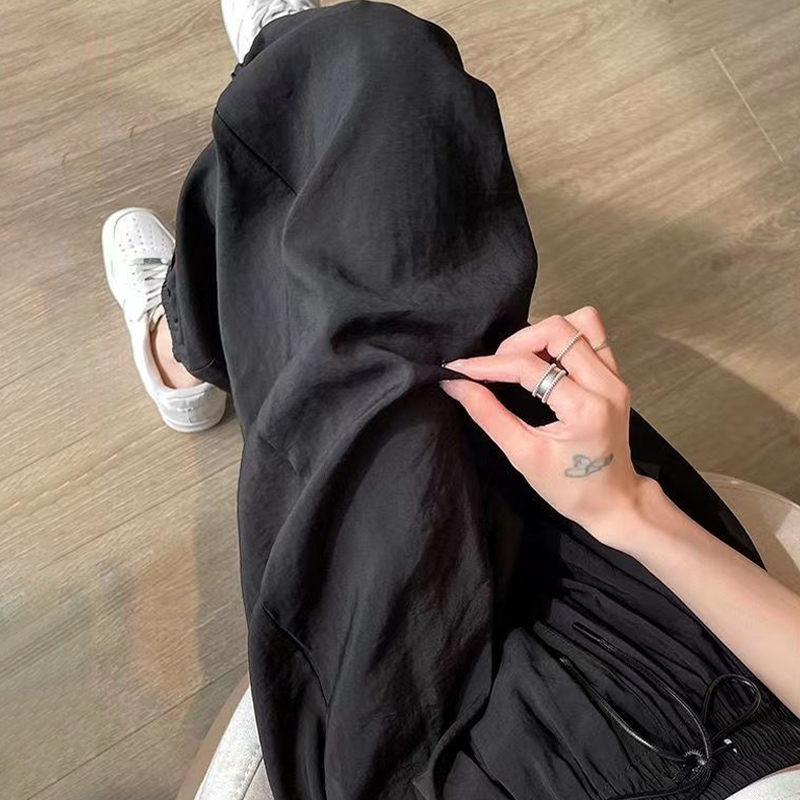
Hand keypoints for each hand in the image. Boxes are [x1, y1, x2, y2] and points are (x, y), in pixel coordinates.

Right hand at [440, 306, 655, 546]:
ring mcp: (615, 377)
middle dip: (517, 342)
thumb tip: (456, 385)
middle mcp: (607, 385)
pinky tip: (544, 361)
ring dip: (543, 334)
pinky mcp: (616, 376)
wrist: (612, 501)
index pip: (529, 367)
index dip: (489, 365)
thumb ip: (488, 415)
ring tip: (522, 360)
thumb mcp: (523, 454)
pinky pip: (591, 336)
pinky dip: (563, 339)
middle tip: (495, 367)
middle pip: (558, 330)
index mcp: (585, 409)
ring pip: (580, 323)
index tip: (460, 369)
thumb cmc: (569, 487)